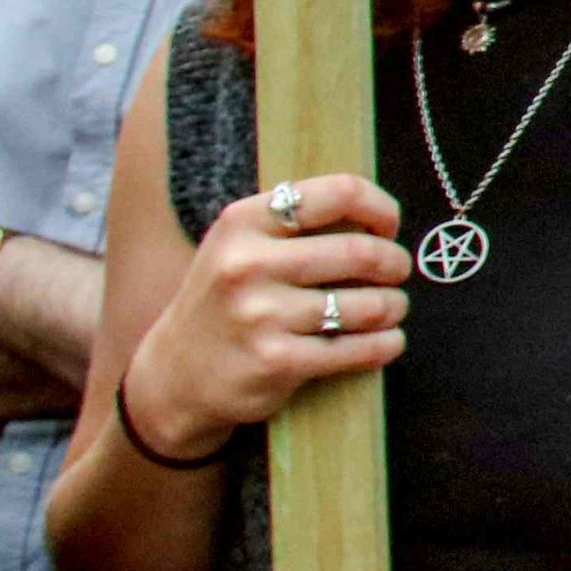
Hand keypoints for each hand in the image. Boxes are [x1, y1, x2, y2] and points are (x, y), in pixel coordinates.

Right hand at [129, 175, 416, 451]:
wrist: (174, 377)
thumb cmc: (224, 303)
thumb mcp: (239, 247)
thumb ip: (294, 225)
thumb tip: (377, 214)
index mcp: (242, 222)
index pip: (338, 193)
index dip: (379, 208)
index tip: (388, 227)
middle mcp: (247, 264)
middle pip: (362, 253)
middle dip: (395, 264)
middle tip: (396, 272)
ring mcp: (261, 315)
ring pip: (370, 305)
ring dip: (394, 306)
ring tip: (390, 308)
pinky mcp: (277, 361)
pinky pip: (360, 349)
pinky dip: (386, 344)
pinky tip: (387, 340)